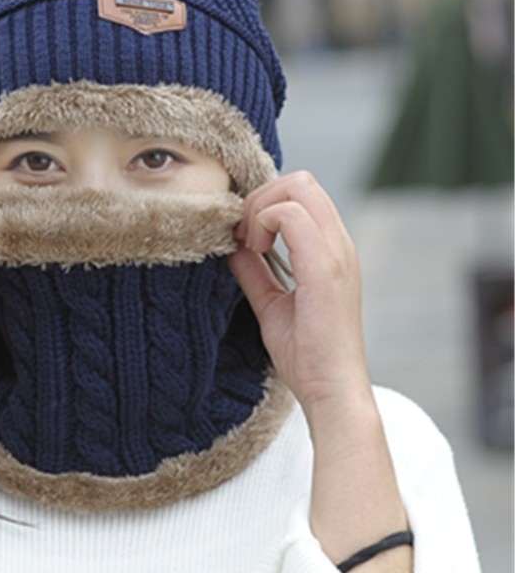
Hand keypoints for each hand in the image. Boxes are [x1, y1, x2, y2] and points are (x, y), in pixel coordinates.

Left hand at [228, 171, 371, 417]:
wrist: (331, 392)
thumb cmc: (307, 355)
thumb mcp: (271, 304)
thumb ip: (255, 272)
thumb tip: (234, 248)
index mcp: (331, 251)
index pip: (302, 194)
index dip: (266, 203)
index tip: (243, 236)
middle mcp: (339, 245)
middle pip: (301, 181)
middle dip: (262, 197)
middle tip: (243, 234)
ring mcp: (336, 254)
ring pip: (299, 188)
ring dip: (261, 207)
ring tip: (248, 242)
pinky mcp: (325, 269)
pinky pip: (293, 217)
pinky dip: (264, 222)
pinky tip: (252, 249)